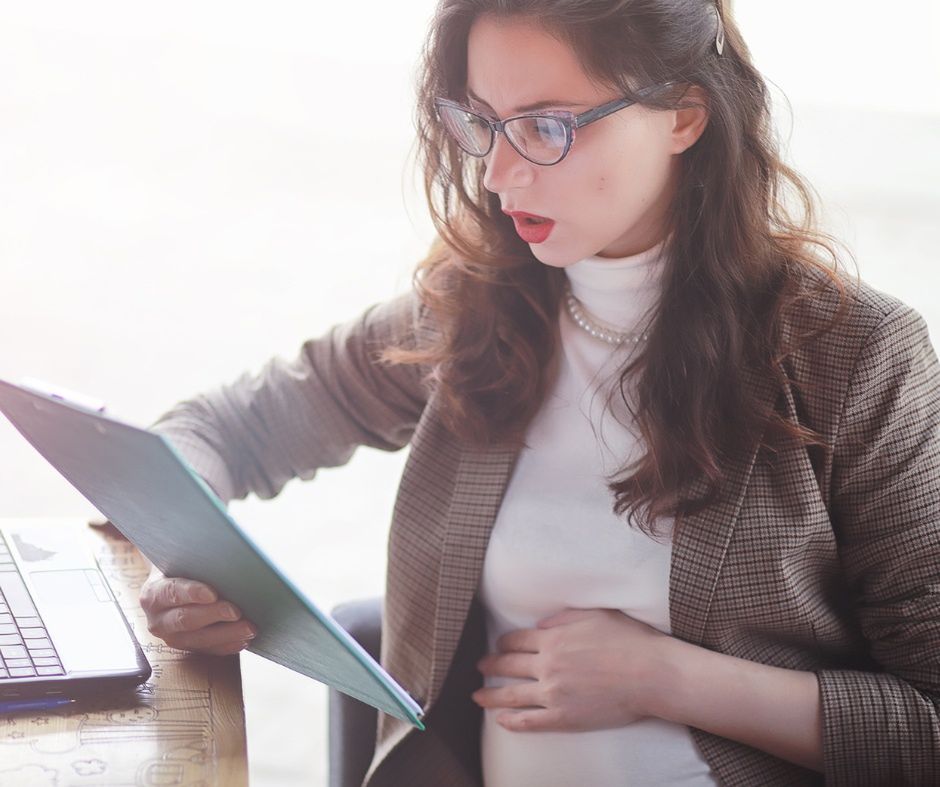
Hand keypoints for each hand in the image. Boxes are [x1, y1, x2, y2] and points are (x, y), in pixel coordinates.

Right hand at [139, 566, 256, 655]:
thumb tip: (227, 554)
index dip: (192, 593)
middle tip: (237, 611)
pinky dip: (229, 645)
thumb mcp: (184, 560)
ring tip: (249, 628)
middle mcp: (159, 620)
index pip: (171, 592)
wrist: (176, 582)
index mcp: (153, 594)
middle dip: (214, 615)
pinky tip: (244, 640)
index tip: (213, 594)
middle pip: (186, 619)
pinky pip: (210, 650)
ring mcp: (173, 637)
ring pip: (200, 639)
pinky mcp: (189, 648)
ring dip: (227, 634)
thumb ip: (198, 561)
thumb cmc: (185, 567)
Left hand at [471, 608, 671, 731]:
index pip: (517, 640)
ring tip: (477, 695)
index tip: (498, 645)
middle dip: (491, 665)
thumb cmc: (629, 640)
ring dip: (491, 695)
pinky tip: (501, 720)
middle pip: (509, 665)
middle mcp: (548, 665)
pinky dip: (512, 721)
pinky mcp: (564, 718)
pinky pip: (530, 721)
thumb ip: (563, 617)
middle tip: (480, 667)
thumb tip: (540, 625)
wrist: (651, 674)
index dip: (504, 643)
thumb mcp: (594, 615)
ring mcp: (554, 693)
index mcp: (553, 638)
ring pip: (512, 695)